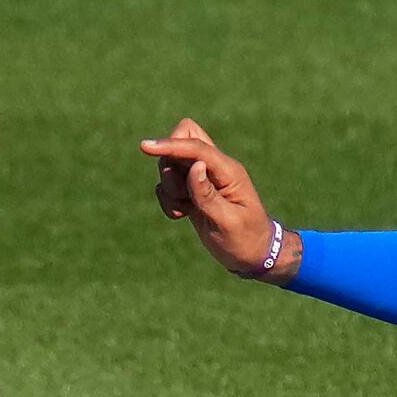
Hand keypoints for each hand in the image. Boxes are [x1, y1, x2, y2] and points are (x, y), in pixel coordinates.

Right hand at [138, 119, 286, 277]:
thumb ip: (208, 194)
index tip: (145, 147)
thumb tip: (195, 166)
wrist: (252, 254)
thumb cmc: (245, 239)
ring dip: (170, 187)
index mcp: (229, 172)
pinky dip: (169, 199)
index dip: (171, 145)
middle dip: (169, 164)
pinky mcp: (193, 190)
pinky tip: (183, 214)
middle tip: (182, 194)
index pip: (197, 148)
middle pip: (183, 141)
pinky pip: (168, 184)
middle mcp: (216, 169)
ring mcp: (203, 178)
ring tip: (186, 209)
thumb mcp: (228, 221)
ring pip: (171, 164)